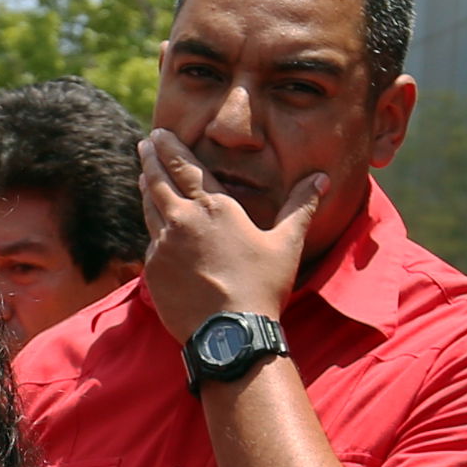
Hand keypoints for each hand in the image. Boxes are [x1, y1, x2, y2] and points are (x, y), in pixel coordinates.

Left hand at [137, 130, 324, 341]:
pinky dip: (153, 229)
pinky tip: (155, 226)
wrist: (229, 332)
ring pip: (150, 208)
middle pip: (160, 181)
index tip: (158, 134)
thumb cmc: (262, 286)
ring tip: (145, 175)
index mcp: (215, 207)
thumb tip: (321, 178)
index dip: (171, 148)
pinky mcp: (152, 270)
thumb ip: (300, 206)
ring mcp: (163, 246)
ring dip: (148, 188)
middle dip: (152, 160)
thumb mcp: (287, 243)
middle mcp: (182, 220)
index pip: (187, 167)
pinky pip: (151, 242)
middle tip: (145, 144)